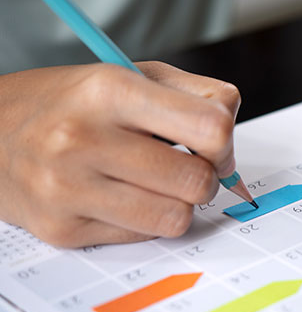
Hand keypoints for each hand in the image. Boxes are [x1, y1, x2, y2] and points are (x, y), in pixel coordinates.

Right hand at [0, 61, 240, 246]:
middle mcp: (82, 138)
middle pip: (197, 181)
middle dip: (204, 177)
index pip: (210, 128)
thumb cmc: (74, 103)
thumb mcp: (133, 75)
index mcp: (109, 89)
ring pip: (177, 218)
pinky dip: (146, 221)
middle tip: (185, 167)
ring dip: (178, 203)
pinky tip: (122, 197)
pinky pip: (144, 237)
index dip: (225, 143)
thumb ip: (198, 95)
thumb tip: (230, 141)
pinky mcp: (61, 229)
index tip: (214, 146)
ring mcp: (67, 188)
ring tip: (156, 183)